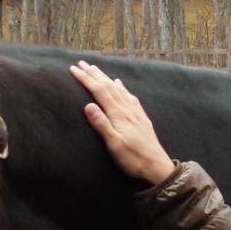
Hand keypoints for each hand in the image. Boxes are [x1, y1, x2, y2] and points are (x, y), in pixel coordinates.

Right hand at [69, 60, 175, 185]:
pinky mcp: (140, 117)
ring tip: (96, 68)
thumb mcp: (114, 144)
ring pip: (118, 88)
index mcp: (118, 114)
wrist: (157, 166)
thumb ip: (102, 124)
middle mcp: (127, 109)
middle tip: (81, 63)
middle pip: (108, 86)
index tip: (73, 69)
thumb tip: (88, 105)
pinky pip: (129, 96)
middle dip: (93, 73)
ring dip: (105, 77)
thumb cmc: (133, 159)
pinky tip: (119, 84)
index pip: (99, 91)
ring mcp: (135, 112)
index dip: (86, 79)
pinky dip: (121, 87)